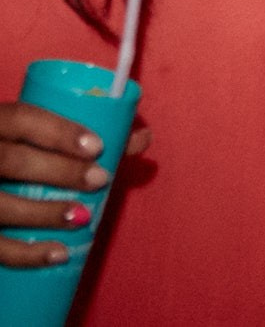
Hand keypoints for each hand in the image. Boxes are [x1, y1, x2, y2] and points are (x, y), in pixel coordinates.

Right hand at [0, 103, 147, 267]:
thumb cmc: (18, 152)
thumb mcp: (39, 137)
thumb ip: (88, 138)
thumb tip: (143, 138)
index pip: (21, 119)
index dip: (58, 132)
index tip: (97, 146)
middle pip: (11, 161)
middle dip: (59, 171)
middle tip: (100, 179)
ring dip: (44, 213)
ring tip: (82, 217)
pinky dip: (25, 253)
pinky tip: (59, 254)